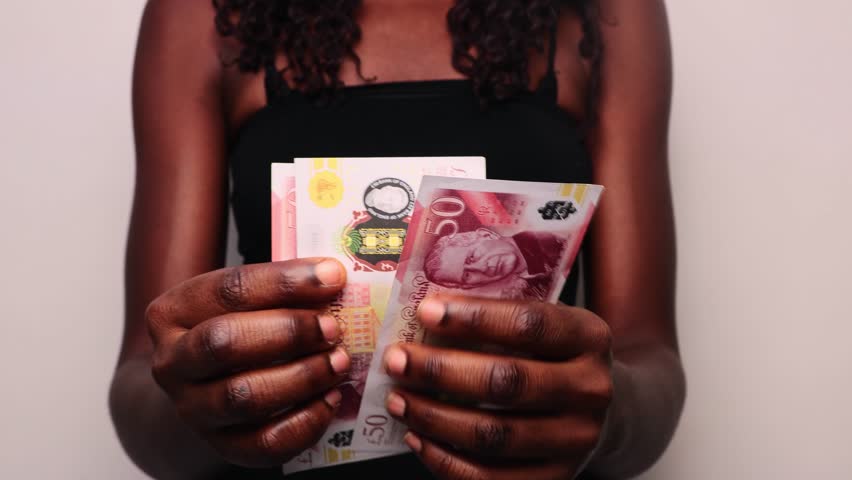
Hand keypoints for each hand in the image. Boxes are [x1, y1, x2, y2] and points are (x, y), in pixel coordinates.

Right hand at [146, 258, 349, 467]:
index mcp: (173, 312)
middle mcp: (172, 362)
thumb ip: (279, 290)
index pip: (229, 290)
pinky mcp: (222, 445)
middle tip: (332, 328)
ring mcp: (193, 409)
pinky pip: (265, 442)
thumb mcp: (242, 300)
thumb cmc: (234, 329)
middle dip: (289, 332)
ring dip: (302, 377)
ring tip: (338, 362)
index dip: (285, 282)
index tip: (332, 276)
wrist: (203, 388)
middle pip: (225, 343)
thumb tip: (333, 277)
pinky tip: (330, 399)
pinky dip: (306, 421)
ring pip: (244, 396)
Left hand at [382, 295, 613, 479]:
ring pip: (494, 434)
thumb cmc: (554, 356)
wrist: (599, 408)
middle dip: (440, 371)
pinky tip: (418, 437)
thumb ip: (500, 317)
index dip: (474, 318)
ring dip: (434, 417)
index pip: (529, 324)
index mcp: (588, 337)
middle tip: (396, 360)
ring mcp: (577, 440)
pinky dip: (445, 460)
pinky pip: (491, 478)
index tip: (425, 312)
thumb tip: (424, 316)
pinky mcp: (557, 478)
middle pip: (506, 382)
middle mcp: (591, 390)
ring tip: (399, 399)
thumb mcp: (547, 325)